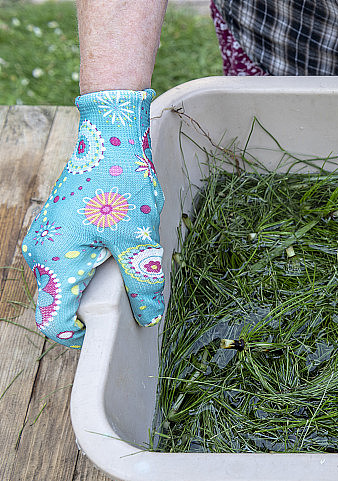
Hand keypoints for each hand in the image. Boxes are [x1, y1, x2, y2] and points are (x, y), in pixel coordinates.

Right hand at [21, 89, 164, 347]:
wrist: (110, 139)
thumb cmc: (121, 186)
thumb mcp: (138, 239)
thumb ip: (142, 282)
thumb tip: (148, 315)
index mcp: (54, 262)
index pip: (55, 322)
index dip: (82, 335)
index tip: (114, 329)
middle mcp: (40, 254)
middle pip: (59, 305)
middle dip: (93, 311)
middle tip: (129, 299)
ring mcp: (46, 240)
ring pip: (65, 283)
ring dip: (94, 288)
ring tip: (127, 270)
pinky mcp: (57, 229)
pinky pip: (68, 263)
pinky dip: (91, 269)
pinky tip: (119, 253)